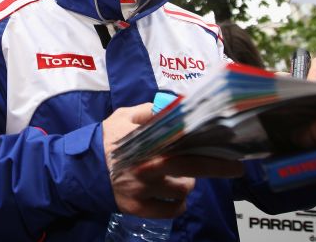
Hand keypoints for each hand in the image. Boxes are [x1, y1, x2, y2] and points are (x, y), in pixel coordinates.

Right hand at [102, 104, 242, 217]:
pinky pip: (172, 210)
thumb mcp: (123, 117)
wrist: (80, 170)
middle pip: (191, 167)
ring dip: (187, 182)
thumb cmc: (105, 140)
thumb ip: (148, 111)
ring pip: (183, 189)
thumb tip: (174, 105)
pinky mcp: (138, 208)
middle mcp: (147, 167)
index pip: (183, 139)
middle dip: (218, 167)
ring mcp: (143, 190)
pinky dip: (177, 203)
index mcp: (146, 142)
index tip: (229, 143)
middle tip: (236, 168)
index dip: (208, 140)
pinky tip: (173, 194)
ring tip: (181, 174)